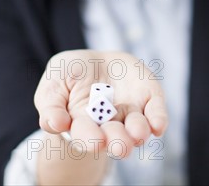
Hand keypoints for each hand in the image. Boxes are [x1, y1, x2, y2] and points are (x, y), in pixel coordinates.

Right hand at [34, 49, 168, 157]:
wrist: (94, 62)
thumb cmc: (69, 76)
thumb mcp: (53, 84)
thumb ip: (50, 105)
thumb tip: (56, 124)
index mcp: (83, 125)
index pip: (86, 135)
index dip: (90, 139)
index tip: (95, 141)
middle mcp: (109, 124)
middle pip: (115, 138)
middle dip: (118, 142)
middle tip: (120, 146)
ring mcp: (130, 113)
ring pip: (137, 128)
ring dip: (138, 132)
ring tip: (137, 134)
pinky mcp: (148, 99)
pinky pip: (156, 112)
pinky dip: (158, 119)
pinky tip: (158, 125)